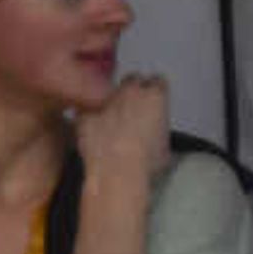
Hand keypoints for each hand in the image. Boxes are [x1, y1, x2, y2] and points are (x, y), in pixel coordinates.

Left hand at [69, 73, 171, 204]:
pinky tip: (94, 135)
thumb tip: (156, 137)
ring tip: (112, 126)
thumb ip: (161, 130)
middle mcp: (131, 91)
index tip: (153, 103)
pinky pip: (87, 112)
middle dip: (133, 90)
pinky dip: (90, 120)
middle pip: (133, 79)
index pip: (158, 82)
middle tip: (133, 110)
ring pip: (107, 93)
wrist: (118, 173)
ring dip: (110, 104)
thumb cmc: (146, 163)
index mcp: (156, 96)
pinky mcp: (85, 114)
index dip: (155, 92)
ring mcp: (105, 100)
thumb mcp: (167, 146)